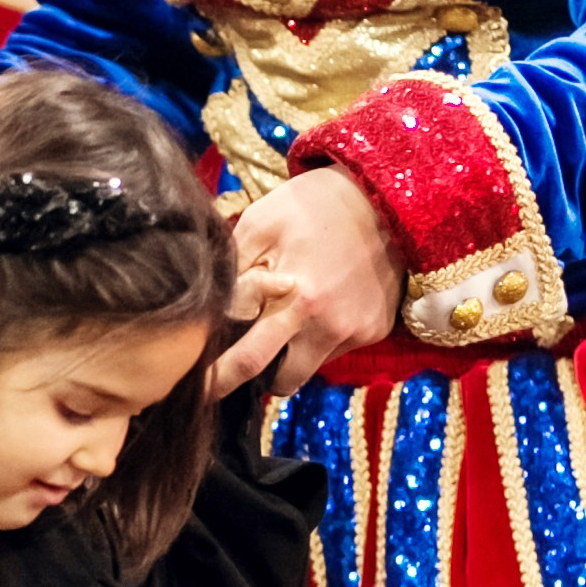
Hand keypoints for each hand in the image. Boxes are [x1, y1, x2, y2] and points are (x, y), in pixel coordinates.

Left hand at [215, 168, 404, 396]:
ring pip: (309, 367)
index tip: (201, 389)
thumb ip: (234, 272)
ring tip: (287, 316)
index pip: (247, 361)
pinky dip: (320, 336)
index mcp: (297, 301)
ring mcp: (356, 332)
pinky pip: (335, 349)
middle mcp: (330, 327)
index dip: (220, 380)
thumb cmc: (314, 205)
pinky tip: (322, 302)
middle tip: (239, 363)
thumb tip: (213, 314)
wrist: (384, 197)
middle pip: (281, 383)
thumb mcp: (261, 224)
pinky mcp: (376, 330)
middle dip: (255, 381)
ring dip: (291, 355)